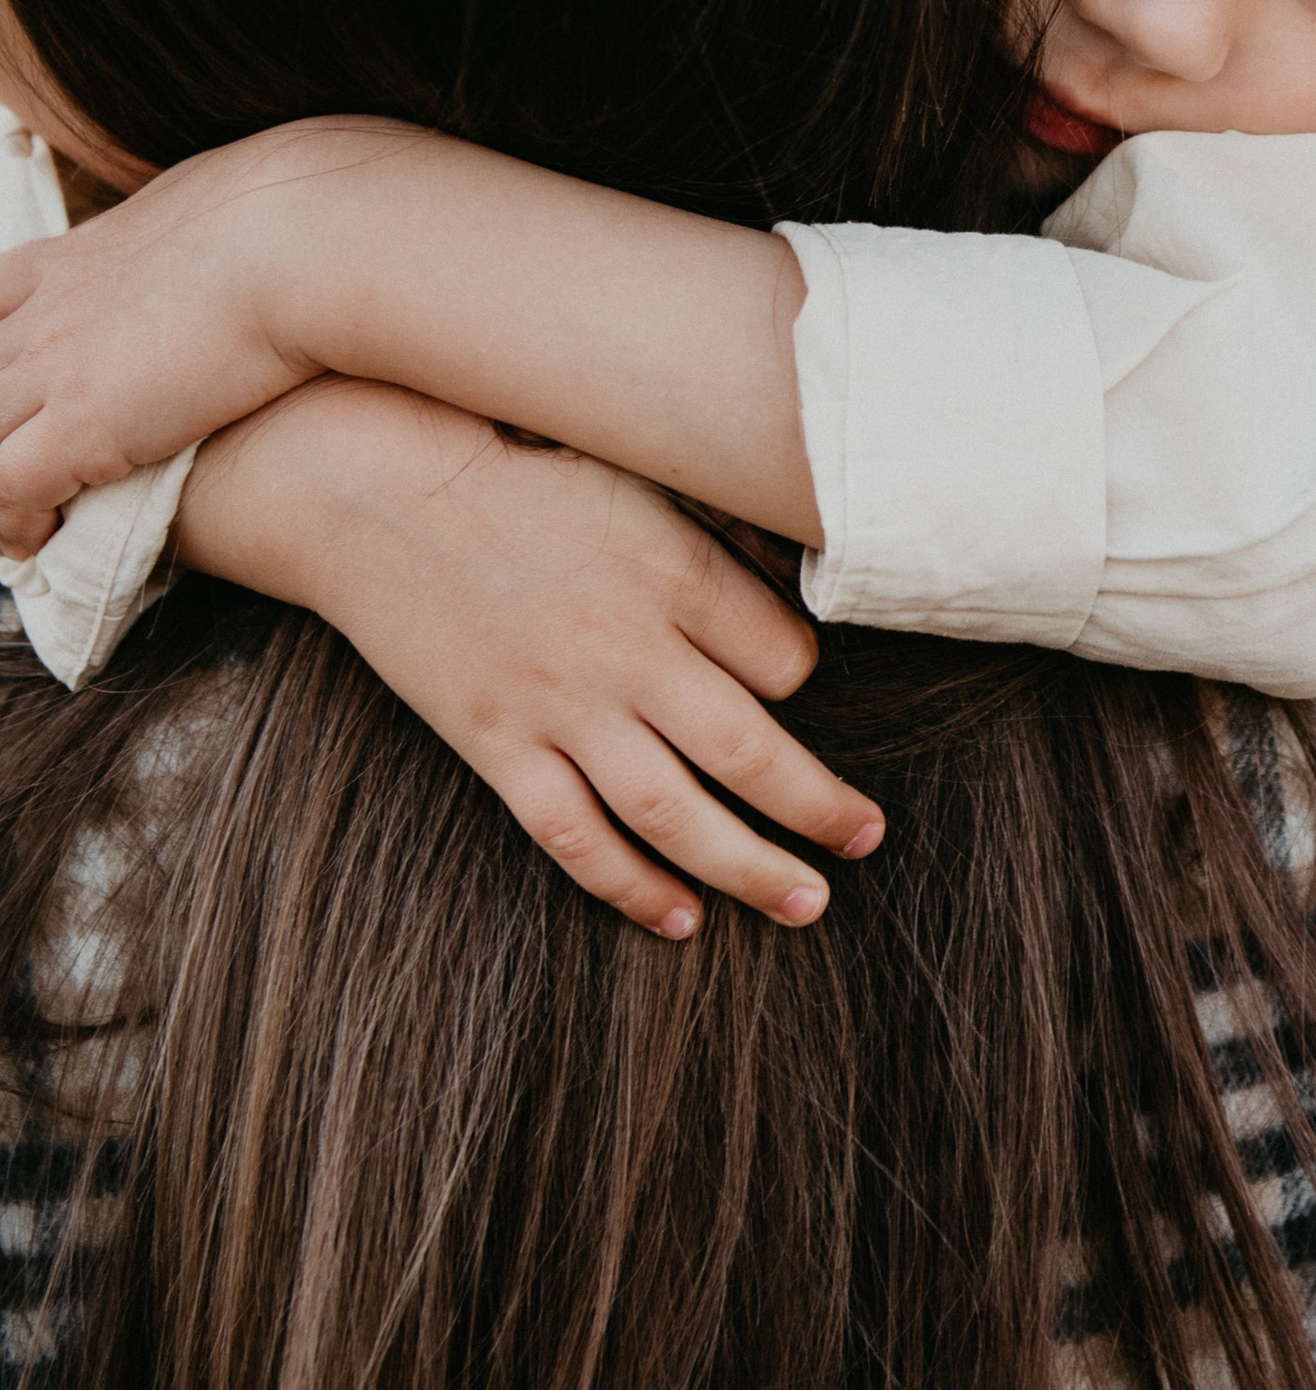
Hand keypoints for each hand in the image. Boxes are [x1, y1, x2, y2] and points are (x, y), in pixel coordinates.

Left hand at [0, 119, 390, 554]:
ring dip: (2, 486)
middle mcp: (46, 312)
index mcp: (74, 257)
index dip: (4, 354)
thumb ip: (191, 233)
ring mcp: (56, 367)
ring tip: (25, 520)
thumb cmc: (290, 218)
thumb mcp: (216, 204)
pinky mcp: (83, 424)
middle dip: (1, 423)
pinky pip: (6, 489)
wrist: (304, 240)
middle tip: (30, 465)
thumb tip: (226, 227)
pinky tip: (47, 536)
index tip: (28, 392)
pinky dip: (15, 521)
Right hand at [178, 378, 879, 937]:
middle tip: (867, 840)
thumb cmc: (518, 470)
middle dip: (822, 810)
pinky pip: (574, 836)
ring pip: (675, 814)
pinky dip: (630, 887)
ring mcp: (560, 707)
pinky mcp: (497, 744)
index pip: (787, 662)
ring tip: (805, 904)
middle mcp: (629, 651)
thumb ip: (721, 536)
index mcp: (676, 574)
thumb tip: (800, 582)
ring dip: (750, 869)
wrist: (374, 488)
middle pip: (753, 754)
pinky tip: (680, 919)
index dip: (806, 684)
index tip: (800, 693)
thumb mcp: (638, 478)